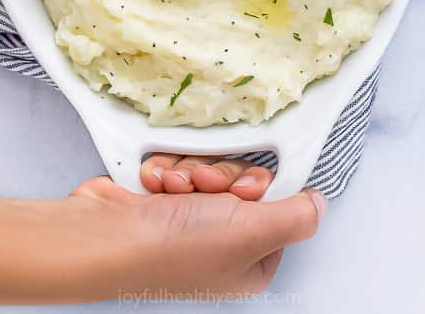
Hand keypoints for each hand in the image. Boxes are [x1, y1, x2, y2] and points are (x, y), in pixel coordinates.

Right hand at [0, 173, 324, 308]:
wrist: (104, 238)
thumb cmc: (176, 245)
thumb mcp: (253, 230)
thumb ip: (297, 215)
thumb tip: (321, 203)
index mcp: (249, 261)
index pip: (276, 207)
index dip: (261, 189)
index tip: (246, 187)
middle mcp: (220, 243)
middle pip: (241, 183)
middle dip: (219, 175)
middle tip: (204, 186)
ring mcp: (187, 220)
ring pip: (209, 168)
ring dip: (190, 170)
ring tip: (172, 187)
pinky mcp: (160, 197)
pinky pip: (178, 163)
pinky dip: (164, 169)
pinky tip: (152, 184)